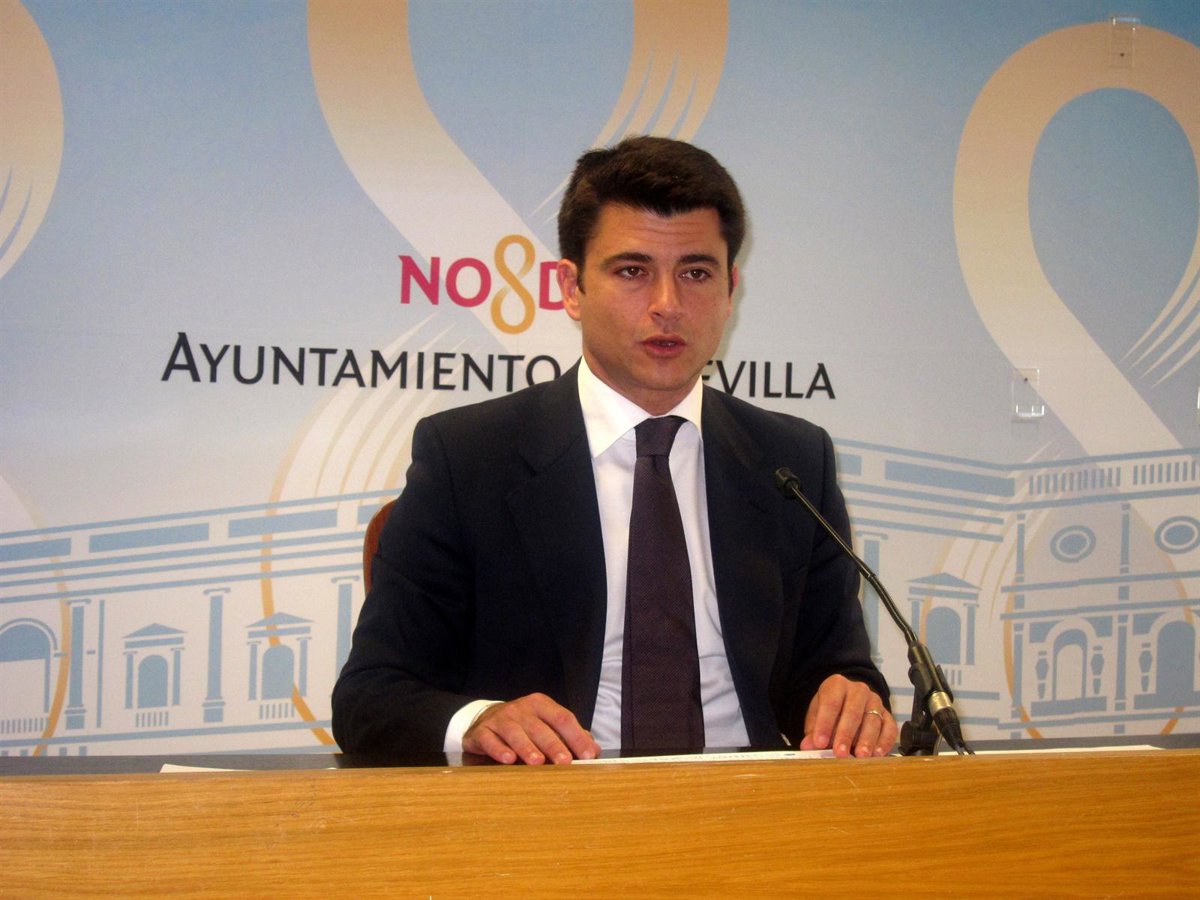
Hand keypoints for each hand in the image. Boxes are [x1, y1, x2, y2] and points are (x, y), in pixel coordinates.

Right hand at [462, 693, 600, 764]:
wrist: (487, 719)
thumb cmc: (524, 726)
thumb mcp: (546, 724)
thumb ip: (569, 736)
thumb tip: (592, 751)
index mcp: (541, 705)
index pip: (562, 718)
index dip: (576, 736)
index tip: (587, 755)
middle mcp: (521, 709)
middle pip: (540, 727)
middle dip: (554, 745)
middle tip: (564, 762)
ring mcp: (501, 719)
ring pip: (515, 733)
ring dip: (527, 748)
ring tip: (537, 762)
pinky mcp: (482, 731)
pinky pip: (490, 739)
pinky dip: (498, 749)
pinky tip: (507, 759)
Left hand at [799, 674, 896, 757]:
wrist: (847, 702)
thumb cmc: (830, 711)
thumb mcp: (817, 716)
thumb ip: (813, 731)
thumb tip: (808, 746)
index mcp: (837, 685)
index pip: (831, 703)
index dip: (825, 724)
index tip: (819, 743)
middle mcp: (858, 690)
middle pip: (853, 712)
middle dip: (846, 734)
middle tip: (840, 753)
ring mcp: (875, 702)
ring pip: (873, 720)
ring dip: (867, 740)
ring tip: (860, 756)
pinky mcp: (888, 715)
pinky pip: (889, 728)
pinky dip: (884, 742)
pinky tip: (877, 754)